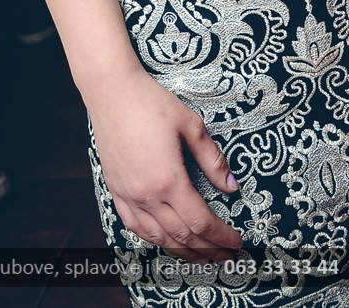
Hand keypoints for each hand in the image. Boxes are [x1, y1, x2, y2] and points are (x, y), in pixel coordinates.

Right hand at [87, 67, 242, 262]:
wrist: (112, 91)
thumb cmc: (152, 103)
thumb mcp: (191, 125)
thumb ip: (212, 159)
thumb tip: (231, 186)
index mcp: (168, 180)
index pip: (200, 221)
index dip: (221, 236)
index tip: (236, 242)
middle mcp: (146, 195)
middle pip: (181, 236)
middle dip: (207, 250)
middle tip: (226, 257)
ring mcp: (127, 195)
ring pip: (157, 237)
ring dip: (182, 251)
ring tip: (201, 257)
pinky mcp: (115, 190)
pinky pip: (134, 226)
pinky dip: (153, 239)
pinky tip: (165, 241)